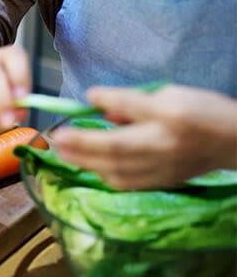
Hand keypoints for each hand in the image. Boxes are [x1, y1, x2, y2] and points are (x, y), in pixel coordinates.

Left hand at [53, 85, 236, 189]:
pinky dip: (103, 175)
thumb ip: (132, 102)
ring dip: (86, 162)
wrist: (232, 142)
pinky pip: (126, 183)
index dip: (109, 102)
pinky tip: (87, 167)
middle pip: (117, 146)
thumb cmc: (199, 111)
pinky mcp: (161, 182)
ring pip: (117, 169)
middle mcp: (165, 144)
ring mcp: (162, 167)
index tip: (85, 97)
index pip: (134, 106)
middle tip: (57, 138)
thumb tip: (97, 107)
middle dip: (82, 143)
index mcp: (170, 115)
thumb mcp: (169, 94)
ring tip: (62, 152)